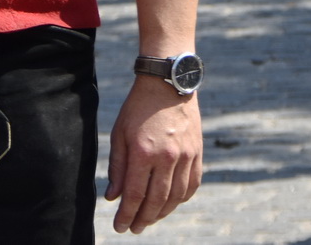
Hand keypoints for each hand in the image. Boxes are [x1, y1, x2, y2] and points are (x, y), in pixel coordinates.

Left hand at [106, 79, 200, 233]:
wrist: (168, 83)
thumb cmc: (138, 108)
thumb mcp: (120, 134)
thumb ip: (118, 168)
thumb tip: (113, 197)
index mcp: (144, 152)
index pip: (134, 195)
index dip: (126, 215)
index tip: (120, 226)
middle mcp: (167, 157)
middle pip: (156, 201)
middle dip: (143, 219)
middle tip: (135, 228)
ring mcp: (186, 155)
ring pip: (176, 197)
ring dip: (162, 212)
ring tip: (150, 218)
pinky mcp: (197, 152)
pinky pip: (192, 184)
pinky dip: (181, 198)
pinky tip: (171, 203)